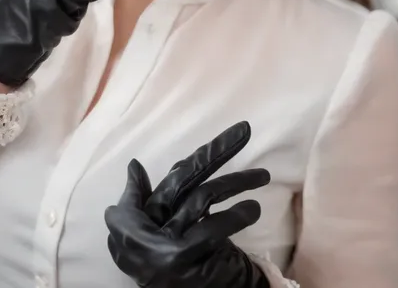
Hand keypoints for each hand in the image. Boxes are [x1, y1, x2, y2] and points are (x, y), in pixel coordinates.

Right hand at [105, 121, 270, 287]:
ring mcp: (166, 241)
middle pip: (186, 176)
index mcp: (143, 216)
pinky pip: (213, 227)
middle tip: (245, 129)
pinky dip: (235, 215)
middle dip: (217, 150)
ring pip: (203, 196)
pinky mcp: (183, 256)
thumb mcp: (154, 236)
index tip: (237, 135)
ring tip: (264, 176)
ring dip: (237, 182)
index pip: (177, 177)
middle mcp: (149, 225)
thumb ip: (140, 202)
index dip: (202, 155)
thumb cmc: (171, 268)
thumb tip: (133, 165)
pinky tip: (253, 207)